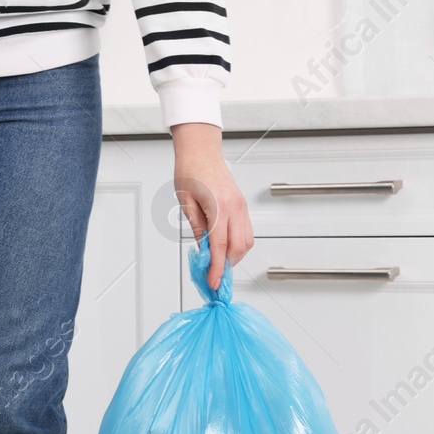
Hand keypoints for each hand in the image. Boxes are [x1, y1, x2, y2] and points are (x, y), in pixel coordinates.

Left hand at [171, 122, 251, 289]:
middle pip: (238, 248)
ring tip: (218, 263)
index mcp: (219, 207)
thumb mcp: (186, 203)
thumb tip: (204, 252)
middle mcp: (235, 208)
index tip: (213, 283)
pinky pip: (246, 231)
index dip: (217, 269)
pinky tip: (225, 248)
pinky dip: (238, 244)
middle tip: (214, 276)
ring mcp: (242, 206)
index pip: (221, 247)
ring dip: (234, 256)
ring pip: (247, 242)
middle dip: (227, 266)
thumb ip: (198, 229)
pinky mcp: (243, 206)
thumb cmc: (190, 171)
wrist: (201, 151)